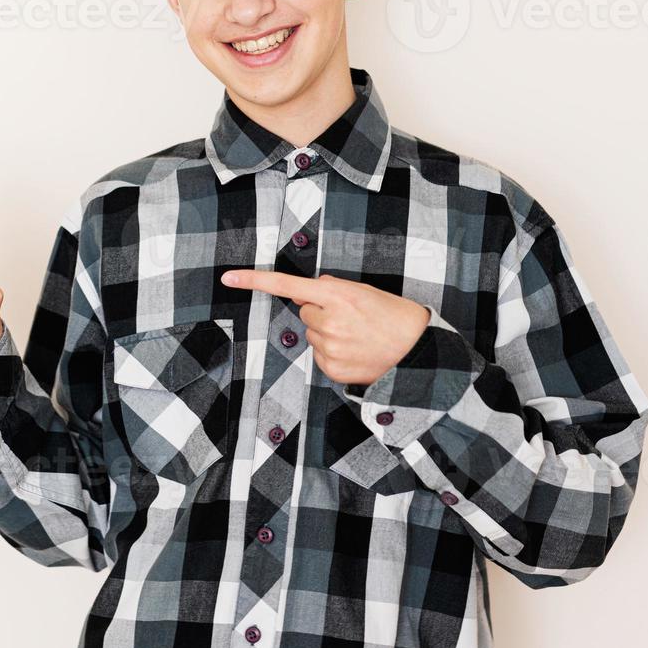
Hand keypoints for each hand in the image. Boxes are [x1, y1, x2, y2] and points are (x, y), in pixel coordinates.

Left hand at [220, 269, 430, 385]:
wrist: (418, 352)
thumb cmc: (394, 317)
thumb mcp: (364, 291)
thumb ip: (332, 288)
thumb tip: (306, 289)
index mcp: (337, 296)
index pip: (287, 285)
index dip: (254, 281)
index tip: (228, 278)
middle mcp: (328, 321)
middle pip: (304, 311)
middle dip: (321, 313)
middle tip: (352, 319)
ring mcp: (328, 348)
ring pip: (312, 335)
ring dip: (328, 334)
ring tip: (358, 336)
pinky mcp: (330, 369)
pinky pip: (319, 356)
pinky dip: (333, 353)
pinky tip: (355, 352)